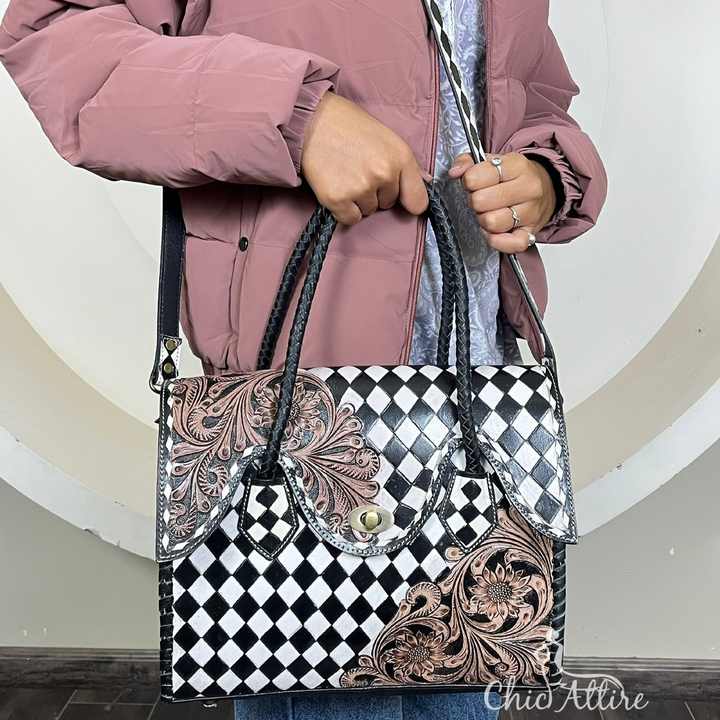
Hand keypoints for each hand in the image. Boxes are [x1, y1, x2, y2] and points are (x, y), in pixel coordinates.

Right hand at [301, 92, 428, 224]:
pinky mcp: (338, 199)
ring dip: (358, 200)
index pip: (418, 201)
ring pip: (368, 211)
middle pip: (388, 204)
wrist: (310, 121)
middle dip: (376, 192)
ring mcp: (361, 188)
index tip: (401, 199)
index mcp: (400, 157)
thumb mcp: (386, 138)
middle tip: (358, 169)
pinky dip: (343, 209)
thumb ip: (406, 165)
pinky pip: (350, 219)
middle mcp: (384, 174)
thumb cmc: (348, 126)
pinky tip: (337, 187)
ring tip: (345, 174)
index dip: (408, 201)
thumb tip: (424, 185)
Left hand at [449, 152, 556, 251]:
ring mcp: (531, 212)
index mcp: (517, 166)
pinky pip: (512, 244)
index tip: (472, 182)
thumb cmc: (515, 177)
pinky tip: (492, 232)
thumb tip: (455, 172)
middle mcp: (528, 189)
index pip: (478, 176)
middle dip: (475, 201)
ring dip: (483, 220)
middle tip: (481, 199)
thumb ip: (469, 162)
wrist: (547, 188)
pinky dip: (497, 241)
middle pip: (481, 201)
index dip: (468, 182)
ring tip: (488, 213)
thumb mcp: (494, 161)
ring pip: (492, 223)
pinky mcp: (531, 233)